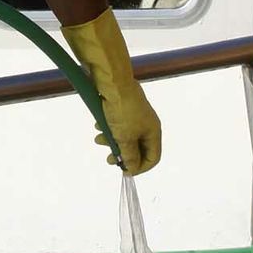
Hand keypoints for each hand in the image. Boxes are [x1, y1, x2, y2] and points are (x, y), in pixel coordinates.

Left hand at [61, 8, 162, 175]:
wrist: (113, 82)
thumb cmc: (122, 112)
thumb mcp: (125, 138)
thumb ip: (130, 156)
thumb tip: (132, 169)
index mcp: (153, 132)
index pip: (154, 157)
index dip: (140, 167)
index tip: (124, 171)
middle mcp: (147, 124)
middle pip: (138, 148)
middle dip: (123, 155)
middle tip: (109, 159)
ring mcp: (136, 115)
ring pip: (126, 135)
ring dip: (113, 141)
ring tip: (98, 139)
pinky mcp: (125, 107)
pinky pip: (119, 124)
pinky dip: (109, 128)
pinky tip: (98, 126)